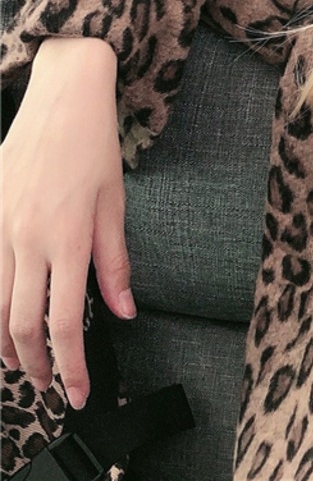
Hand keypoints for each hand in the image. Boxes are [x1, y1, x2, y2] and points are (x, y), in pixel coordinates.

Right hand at [0, 37, 134, 409]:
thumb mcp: (115, 203)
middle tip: (48, 387)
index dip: (71, 365)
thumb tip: (122, 312)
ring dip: (4, 345)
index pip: (66, 322)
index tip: (80, 392)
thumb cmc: (94, 147)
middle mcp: (28, 241)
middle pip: (22, 325)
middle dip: (35, 366)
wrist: (63, 99)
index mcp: (68, 239)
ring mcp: (0, 231)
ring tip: (20, 364)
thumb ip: (115, 263)